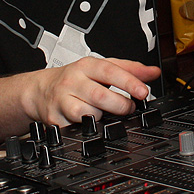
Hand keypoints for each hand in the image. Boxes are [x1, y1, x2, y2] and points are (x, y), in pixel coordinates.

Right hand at [28, 57, 160, 126]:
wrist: (40, 90)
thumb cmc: (76, 78)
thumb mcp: (102, 68)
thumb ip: (130, 70)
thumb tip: (153, 72)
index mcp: (86, 66)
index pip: (110, 71)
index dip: (129, 82)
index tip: (143, 91)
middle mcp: (73, 81)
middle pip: (100, 95)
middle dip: (120, 105)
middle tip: (129, 108)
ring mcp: (62, 100)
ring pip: (87, 114)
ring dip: (101, 117)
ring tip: (103, 112)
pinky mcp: (55, 118)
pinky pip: (75, 128)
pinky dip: (86, 128)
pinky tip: (87, 121)